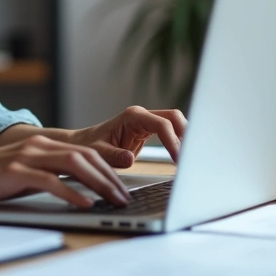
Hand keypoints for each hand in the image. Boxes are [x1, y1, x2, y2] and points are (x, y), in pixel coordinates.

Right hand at [0, 135, 129, 207]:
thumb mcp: (25, 172)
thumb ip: (49, 174)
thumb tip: (78, 188)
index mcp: (43, 144)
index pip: (85, 151)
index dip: (108, 164)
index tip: (124, 181)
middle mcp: (38, 145)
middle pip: (85, 156)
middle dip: (110, 176)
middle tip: (125, 195)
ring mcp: (27, 157)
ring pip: (73, 165)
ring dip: (98, 183)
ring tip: (113, 199)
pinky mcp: (15, 172)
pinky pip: (50, 181)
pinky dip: (71, 193)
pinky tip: (84, 203)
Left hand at [67, 105, 186, 167]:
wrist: (83, 144)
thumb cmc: (89, 146)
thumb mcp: (98, 153)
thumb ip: (113, 156)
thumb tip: (130, 159)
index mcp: (132, 117)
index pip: (162, 124)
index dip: (173, 141)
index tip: (178, 159)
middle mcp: (142, 116)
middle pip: (175, 117)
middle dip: (187, 135)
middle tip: (192, 158)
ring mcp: (147, 122)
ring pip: (176, 123)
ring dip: (185, 138)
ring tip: (190, 159)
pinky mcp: (149, 131)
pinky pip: (170, 133)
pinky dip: (179, 143)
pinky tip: (182, 158)